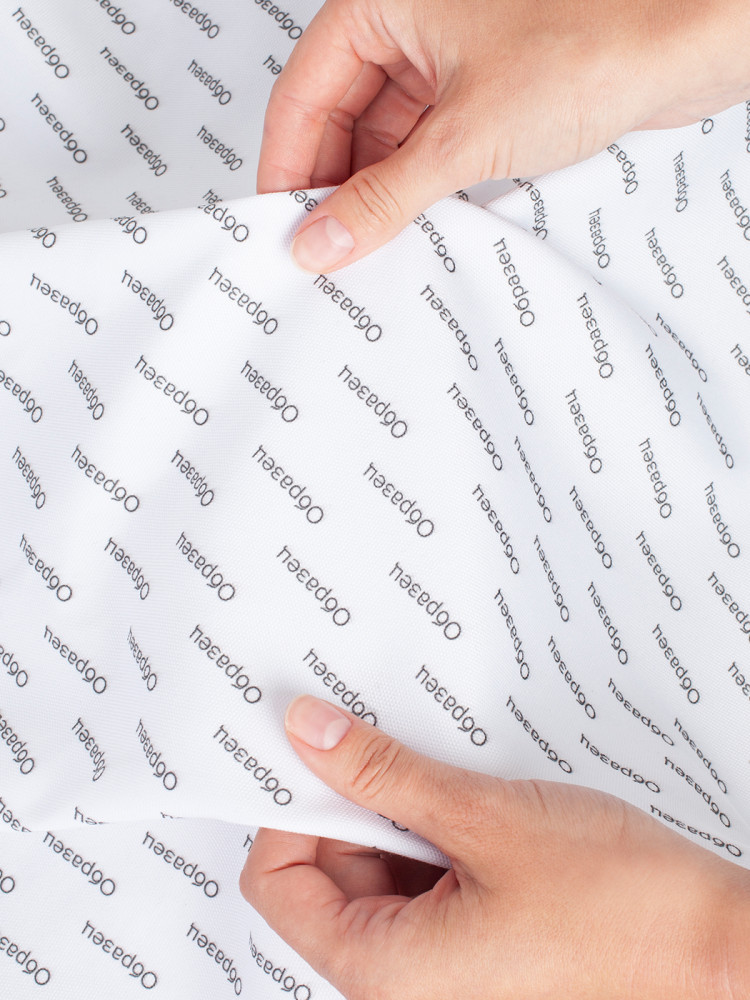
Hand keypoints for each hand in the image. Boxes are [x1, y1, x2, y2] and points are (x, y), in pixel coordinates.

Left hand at [240, 695, 749, 999]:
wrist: (714, 946)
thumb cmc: (617, 903)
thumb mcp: (482, 817)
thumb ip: (381, 774)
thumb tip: (307, 733)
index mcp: (384, 970)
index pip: (278, 883)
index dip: (288, 810)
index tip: (316, 749)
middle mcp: (403, 982)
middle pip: (327, 873)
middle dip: (350, 802)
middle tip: (387, 743)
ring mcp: (442, 966)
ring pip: (378, 872)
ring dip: (398, 813)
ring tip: (449, 778)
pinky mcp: (474, 943)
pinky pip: (423, 880)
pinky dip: (431, 833)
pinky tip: (469, 802)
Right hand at [257, 0, 749, 272]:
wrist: (690, 42)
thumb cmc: (598, 41)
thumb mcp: (465, 136)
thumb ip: (384, 196)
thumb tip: (322, 238)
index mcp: (385, 2)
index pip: (304, 92)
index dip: (287, 165)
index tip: (282, 227)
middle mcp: (412, 25)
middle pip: (340, 117)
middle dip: (332, 185)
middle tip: (324, 250)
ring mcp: (449, 59)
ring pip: (385, 136)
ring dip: (376, 192)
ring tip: (367, 248)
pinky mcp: (484, 92)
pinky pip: (427, 145)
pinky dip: (416, 187)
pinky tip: (410, 228)